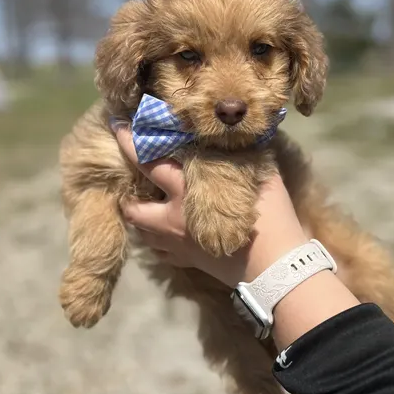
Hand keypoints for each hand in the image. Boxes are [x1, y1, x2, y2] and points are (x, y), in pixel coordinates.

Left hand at [113, 122, 309, 286]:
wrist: (277, 268)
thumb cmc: (271, 216)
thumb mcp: (261, 175)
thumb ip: (244, 154)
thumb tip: (243, 134)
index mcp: (186, 192)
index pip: (149, 162)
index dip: (130, 142)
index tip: (116, 125)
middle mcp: (173, 219)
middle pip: (133, 208)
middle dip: (127, 197)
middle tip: (132, 185)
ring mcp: (178, 245)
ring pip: (144, 234)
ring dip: (142, 220)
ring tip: (149, 208)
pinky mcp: (187, 263)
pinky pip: (162, 253)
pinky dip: (159, 243)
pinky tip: (169, 235)